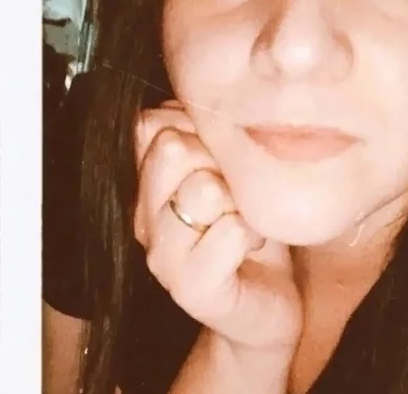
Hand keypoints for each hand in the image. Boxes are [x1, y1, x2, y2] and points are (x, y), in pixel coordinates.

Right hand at [134, 102, 302, 354]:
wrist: (264, 306)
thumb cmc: (248, 230)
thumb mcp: (226, 174)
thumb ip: (206, 140)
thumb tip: (204, 102)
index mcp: (148, 186)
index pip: (149, 123)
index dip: (194, 127)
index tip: (218, 155)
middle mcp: (143, 218)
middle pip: (171, 148)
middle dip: (218, 161)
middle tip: (234, 193)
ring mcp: (162, 256)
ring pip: (203, 188)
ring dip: (239, 202)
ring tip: (243, 220)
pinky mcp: (191, 288)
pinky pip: (231, 230)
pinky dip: (253, 233)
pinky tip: (250, 246)